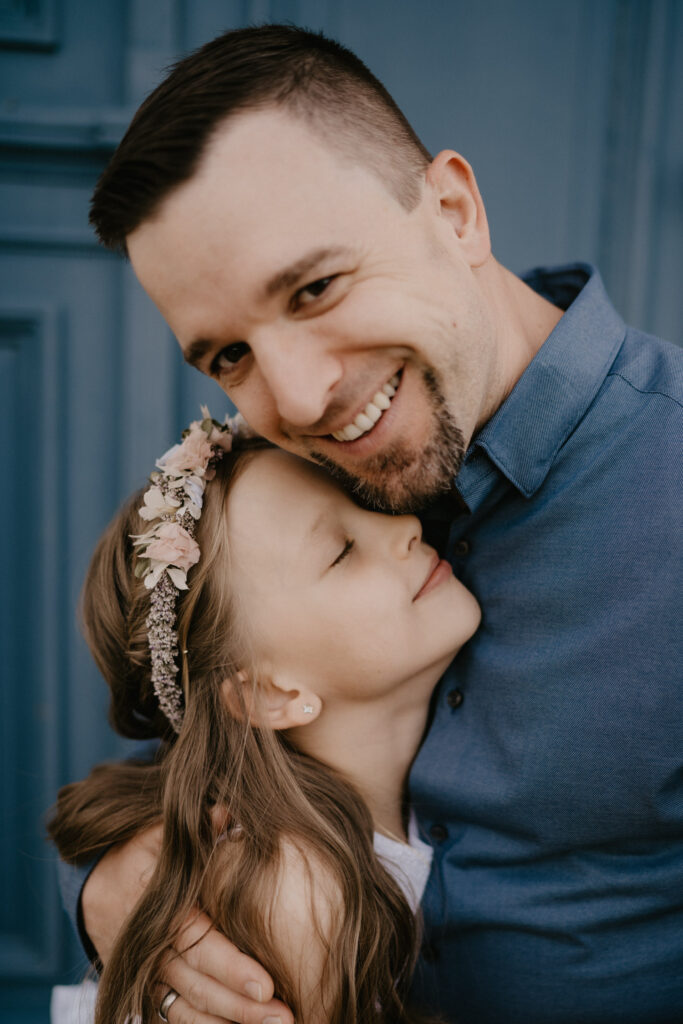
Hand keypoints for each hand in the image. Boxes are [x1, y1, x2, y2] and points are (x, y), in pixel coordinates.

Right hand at [81, 825, 293, 1022]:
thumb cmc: (143, 850)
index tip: (267, 984)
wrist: (100, 882)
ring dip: (230, 1022)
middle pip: (197, 984)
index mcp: (157, 907)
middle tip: (283, 1017)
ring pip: (188, 1009)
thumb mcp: (161, 831)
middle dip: (240, 1005)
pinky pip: (177, 1017)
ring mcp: (148, 973)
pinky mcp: (151, 988)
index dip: (230, 966)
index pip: (195, 941)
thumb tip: (226, 813)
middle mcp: (151, 947)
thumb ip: (196, 828)